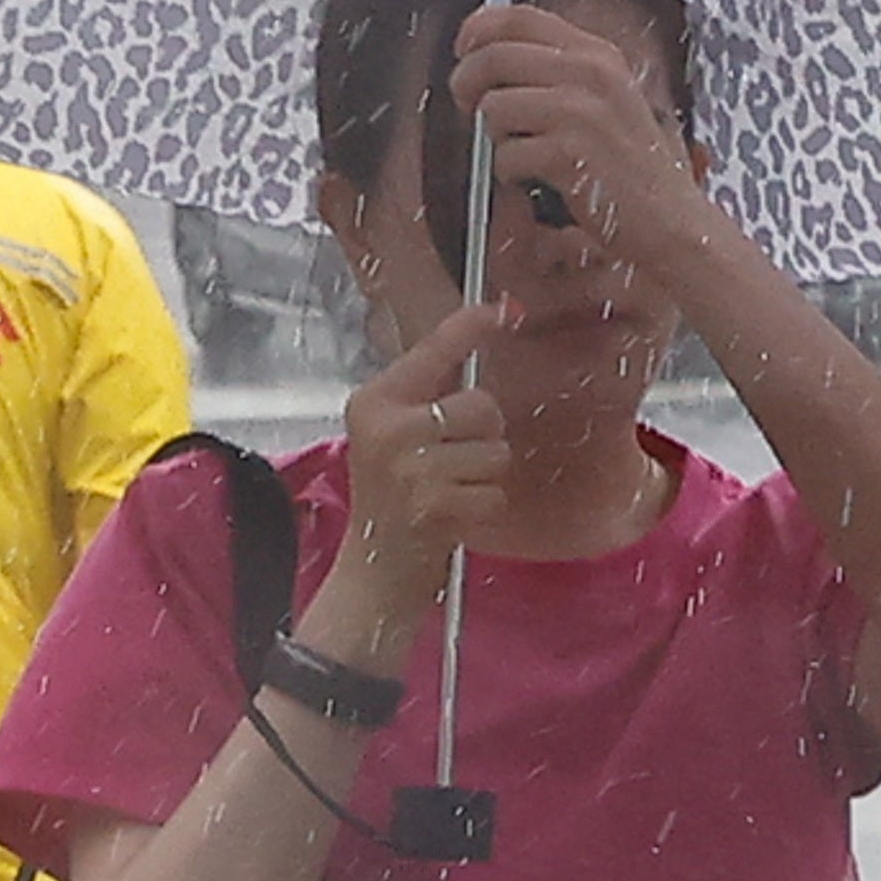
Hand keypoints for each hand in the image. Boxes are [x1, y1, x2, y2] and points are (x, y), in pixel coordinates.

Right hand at [327, 305, 511, 606]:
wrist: (374, 572)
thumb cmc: (392, 501)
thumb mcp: (392, 438)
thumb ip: (427, 399)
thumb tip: (477, 345)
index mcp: (375, 402)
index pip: (432, 350)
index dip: (471, 326)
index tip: (506, 308)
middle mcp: (389, 428)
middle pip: (482, 405)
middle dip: (485, 435)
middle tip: (453, 463)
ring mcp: (412, 468)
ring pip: (496, 450)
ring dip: (486, 476)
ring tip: (450, 493)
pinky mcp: (436, 505)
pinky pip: (495, 490)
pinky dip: (485, 508)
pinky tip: (454, 518)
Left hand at [452, 7, 709, 273]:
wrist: (672, 222)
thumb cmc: (633, 168)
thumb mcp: (608, 100)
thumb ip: (560, 71)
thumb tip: (489, 57)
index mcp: (598, 54)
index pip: (519, 17)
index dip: (478, 29)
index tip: (464, 51)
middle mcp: (590, 74)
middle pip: (493, 55)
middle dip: (467, 83)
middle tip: (470, 107)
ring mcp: (580, 112)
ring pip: (492, 106)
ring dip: (495, 136)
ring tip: (525, 152)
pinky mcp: (568, 154)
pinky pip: (504, 155)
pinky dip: (511, 174)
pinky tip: (539, 179)